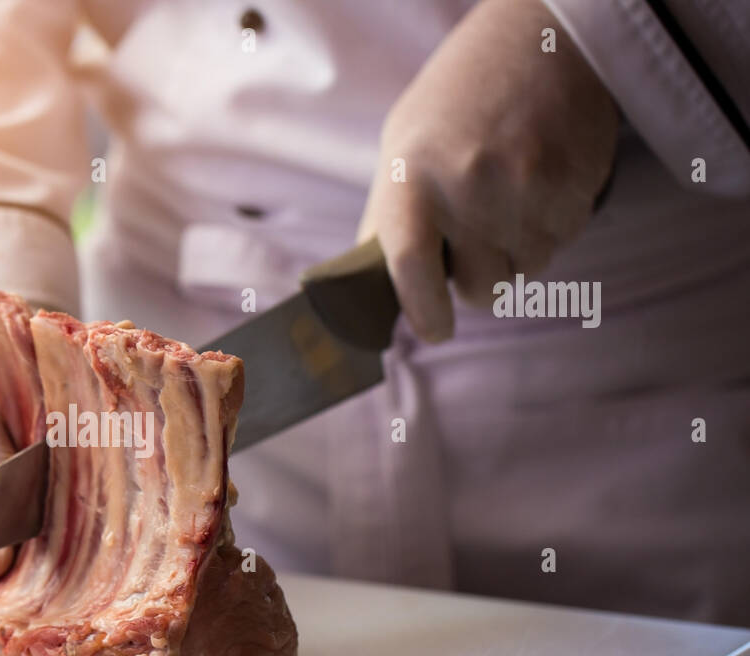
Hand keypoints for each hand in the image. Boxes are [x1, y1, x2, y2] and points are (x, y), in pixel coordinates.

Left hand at [358, 0, 617, 341]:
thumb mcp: (403, 148)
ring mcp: (525, 188)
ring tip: (509, 198)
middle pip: (481, 287)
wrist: (539, 36)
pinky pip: (562, 243)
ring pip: (526, 271)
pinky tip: (541, 183)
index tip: (436, 330)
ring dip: (518, 252)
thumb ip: (389, 219)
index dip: (423, 311)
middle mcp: (467, 186)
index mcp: (412, 177)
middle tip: (478, 245)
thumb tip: (371, 292)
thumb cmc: (459, 98)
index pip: (409, 269)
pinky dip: (551, 228)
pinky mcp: (574, 187)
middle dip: (480, 280)